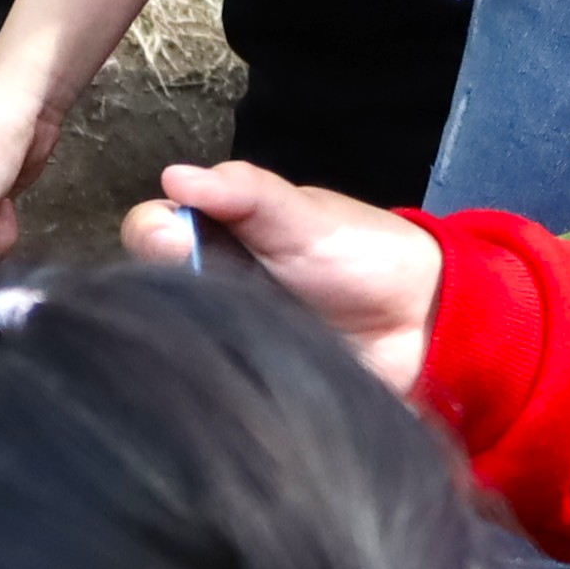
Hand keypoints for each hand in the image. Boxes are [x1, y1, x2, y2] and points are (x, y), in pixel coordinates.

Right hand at [143, 163, 442, 392]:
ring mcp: (218, 339)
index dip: (151, 237)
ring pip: (168, 343)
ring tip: (218, 342)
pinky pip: (203, 392)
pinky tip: (219, 384)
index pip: (150, 231)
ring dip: (182, 344)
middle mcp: (204, 287)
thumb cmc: (360, 254)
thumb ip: (244, 194)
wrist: (423, 324)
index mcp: (214, 236)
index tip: (175, 244)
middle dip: (158, 295)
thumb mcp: (301, 215)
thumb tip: (173, 176)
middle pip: (146, 289)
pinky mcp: (238, 389)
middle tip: (206, 297)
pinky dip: (204, 390)